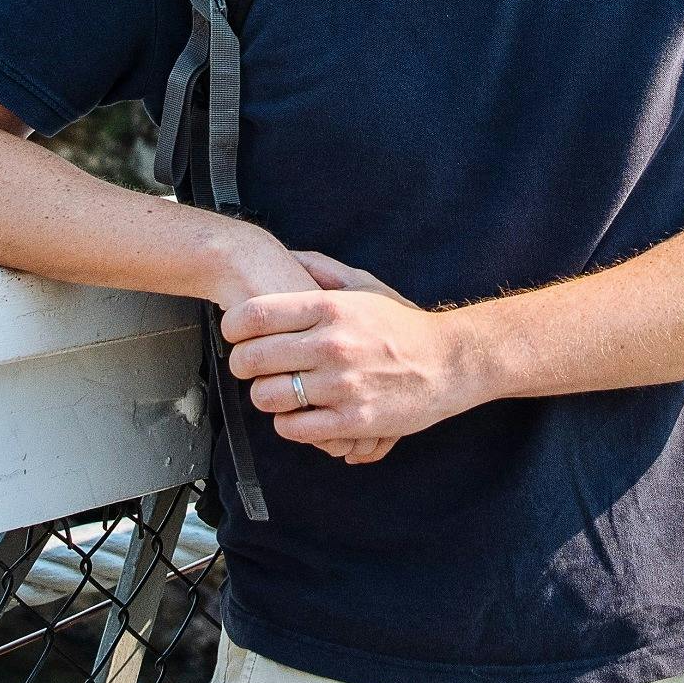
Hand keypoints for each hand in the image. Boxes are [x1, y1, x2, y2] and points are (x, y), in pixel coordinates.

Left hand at [181, 225, 397, 462]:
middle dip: (241, 363)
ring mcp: (342, 384)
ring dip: (263, 396)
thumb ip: (323, 270)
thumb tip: (288, 254)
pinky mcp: (353, 420)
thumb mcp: (366, 286)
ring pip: (268, 396)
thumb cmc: (402, 325)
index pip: (255, 315)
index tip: (235, 333)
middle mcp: (333, 344)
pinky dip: (287, 424)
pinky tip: (296, 414)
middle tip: (247, 365)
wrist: (450, 362)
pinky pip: (294, 428)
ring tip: (273, 391)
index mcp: (330, 308)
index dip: (233, 326)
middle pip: (253, 357)